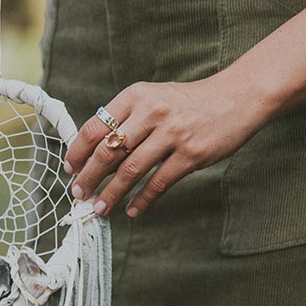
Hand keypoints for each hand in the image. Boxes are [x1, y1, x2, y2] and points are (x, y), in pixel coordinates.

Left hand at [64, 71, 269, 217]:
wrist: (236, 98)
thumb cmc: (187, 104)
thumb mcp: (154, 98)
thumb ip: (126, 120)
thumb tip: (94, 156)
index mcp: (136, 95)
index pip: (96, 126)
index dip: (79, 151)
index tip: (70, 169)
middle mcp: (152, 111)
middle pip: (108, 151)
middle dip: (89, 177)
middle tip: (79, 195)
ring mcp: (172, 133)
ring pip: (130, 170)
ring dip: (111, 193)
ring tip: (100, 208)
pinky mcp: (190, 154)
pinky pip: (158, 183)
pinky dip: (142, 200)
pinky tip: (132, 210)